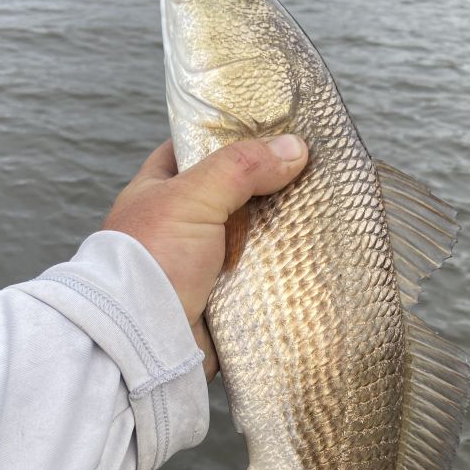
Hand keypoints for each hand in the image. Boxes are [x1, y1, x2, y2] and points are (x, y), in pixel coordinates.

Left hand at [102, 134, 308, 379]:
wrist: (144, 341)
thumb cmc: (152, 261)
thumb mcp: (191, 199)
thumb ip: (240, 168)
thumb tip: (295, 148)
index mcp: (159, 192)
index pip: (194, 150)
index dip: (231, 137)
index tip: (275, 129)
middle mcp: (179, 227)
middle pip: (233, 196)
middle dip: (269, 189)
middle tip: (312, 172)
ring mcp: (202, 266)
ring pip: (252, 240)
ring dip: (281, 235)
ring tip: (324, 213)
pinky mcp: (223, 301)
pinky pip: (260, 281)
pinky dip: (282, 274)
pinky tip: (314, 259)